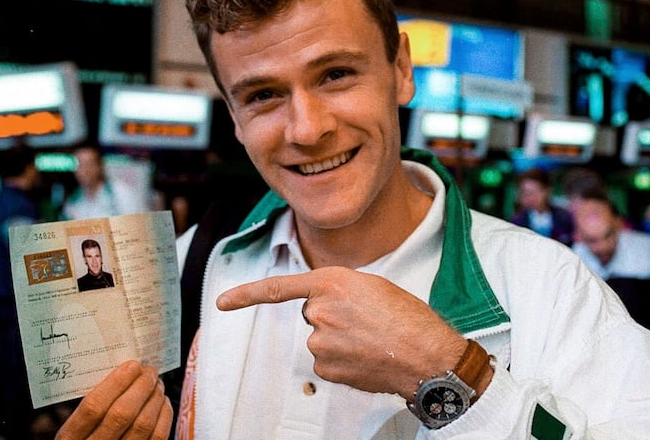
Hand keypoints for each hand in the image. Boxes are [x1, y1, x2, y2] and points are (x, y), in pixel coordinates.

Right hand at [55, 360, 171, 439]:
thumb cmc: (87, 436)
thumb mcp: (75, 427)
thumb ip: (92, 405)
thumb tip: (124, 373)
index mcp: (70, 438)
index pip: (93, 407)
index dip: (115, 383)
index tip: (132, 365)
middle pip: (121, 414)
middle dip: (140, 387)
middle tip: (149, 371)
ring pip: (142, 425)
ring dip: (154, 398)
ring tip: (157, 384)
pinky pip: (157, 436)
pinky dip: (164, 415)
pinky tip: (162, 402)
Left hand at [216, 266, 467, 399]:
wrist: (426, 355)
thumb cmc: (409, 318)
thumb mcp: (374, 287)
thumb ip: (341, 290)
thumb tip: (326, 307)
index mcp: (332, 282)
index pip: (279, 287)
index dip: (247, 294)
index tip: (222, 302)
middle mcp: (320, 311)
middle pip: (313, 314)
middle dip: (332, 317)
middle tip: (365, 321)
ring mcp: (321, 342)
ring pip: (320, 339)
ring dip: (339, 340)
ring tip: (371, 339)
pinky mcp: (326, 367)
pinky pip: (327, 361)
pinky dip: (343, 360)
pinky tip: (366, 356)